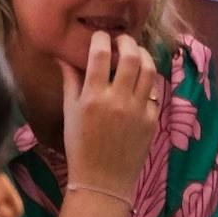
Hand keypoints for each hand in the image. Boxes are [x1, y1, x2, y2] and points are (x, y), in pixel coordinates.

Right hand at [60, 31, 162, 202]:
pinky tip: (140, 81)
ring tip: (135, 54)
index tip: (99, 36)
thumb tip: (63, 57)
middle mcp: (117, 100)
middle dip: (126, 42)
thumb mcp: (70, 111)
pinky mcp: (151, 121)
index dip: (101, 38)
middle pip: (130, 57)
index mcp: (93, 96)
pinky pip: (154, 93)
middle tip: (121, 40)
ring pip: (149, 70)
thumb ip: (70, 81)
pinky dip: (147, 82)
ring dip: (143, 56)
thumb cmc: (80, 146)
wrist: (103, 180)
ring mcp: (138, 110)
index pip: (100, 54)